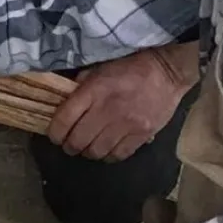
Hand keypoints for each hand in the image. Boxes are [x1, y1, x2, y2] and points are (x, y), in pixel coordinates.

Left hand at [47, 48, 192, 161]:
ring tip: (90, 145)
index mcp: (93, 91)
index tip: (56, 135)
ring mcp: (125, 125)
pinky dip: (109, 155)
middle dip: (70, 146)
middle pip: (77, 142)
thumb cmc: (131, 66)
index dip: (54, 134)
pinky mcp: (141, 135)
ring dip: (89, 152)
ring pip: (96, 152)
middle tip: (72, 143)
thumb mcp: (101, 67)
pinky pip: (117, 155)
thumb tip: (64, 102)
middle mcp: (106, 110)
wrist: (168, 70)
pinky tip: (108, 148)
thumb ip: (82, 85)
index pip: (63, 121)